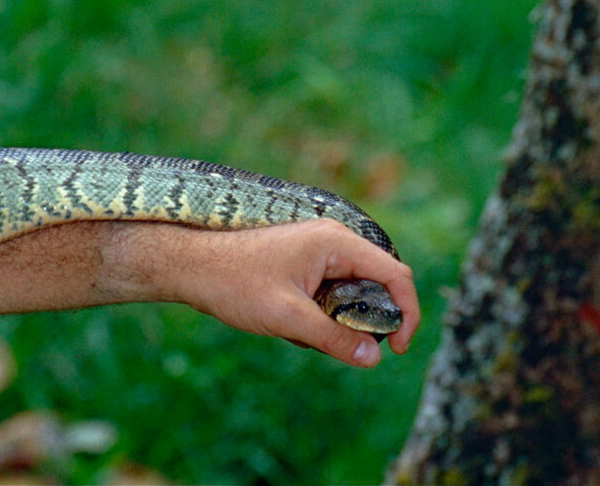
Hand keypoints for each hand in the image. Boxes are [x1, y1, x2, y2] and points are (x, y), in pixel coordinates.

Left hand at [113, 218, 419, 367]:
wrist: (192, 266)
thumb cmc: (235, 283)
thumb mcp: (288, 318)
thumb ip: (334, 339)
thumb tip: (374, 359)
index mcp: (336, 242)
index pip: (395, 274)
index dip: (406, 313)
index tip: (399, 349)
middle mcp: (333, 240)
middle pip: (377, 284)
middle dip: (365, 321)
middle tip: (339, 345)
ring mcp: (319, 250)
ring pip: (353, 292)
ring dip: (337, 320)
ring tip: (298, 329)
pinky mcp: (305, 262)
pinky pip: (331, 292)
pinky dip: (320, 314)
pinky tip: (288, 322)